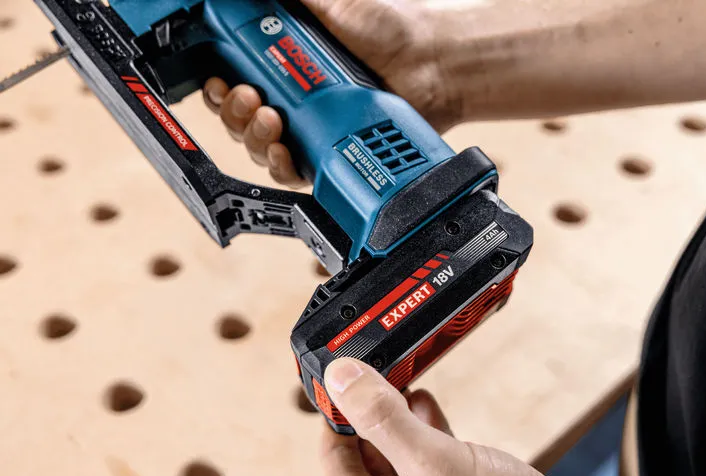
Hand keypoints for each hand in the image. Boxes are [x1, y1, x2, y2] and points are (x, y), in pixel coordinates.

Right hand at [203, 0, 460, 187]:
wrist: (434, 63)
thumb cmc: (394, 29)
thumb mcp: (334, 1)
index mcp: (286, 61)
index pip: (236, 79)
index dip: (218, 84)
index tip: (216, 77)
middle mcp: (294, 98)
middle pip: (240, 118)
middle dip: (232, 110)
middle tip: (249, 96)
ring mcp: (311, 129)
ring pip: (259, 148)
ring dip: (252, 135)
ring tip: (271, 117)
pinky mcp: (329, 156)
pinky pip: (292, 172)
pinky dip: (279, 164)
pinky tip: (283, 148)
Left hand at [319, 358, 669, 475]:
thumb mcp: (431, 463)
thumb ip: (383, 421)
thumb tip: (341, 382)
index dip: (334, 431)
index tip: (336, 394)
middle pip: (370, 465)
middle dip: (368, 420)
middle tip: (365, 383)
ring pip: (403, 457)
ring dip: (398, 419)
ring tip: (395, 386)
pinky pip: (434, 457)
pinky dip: (427, 427)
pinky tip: (427, 403)